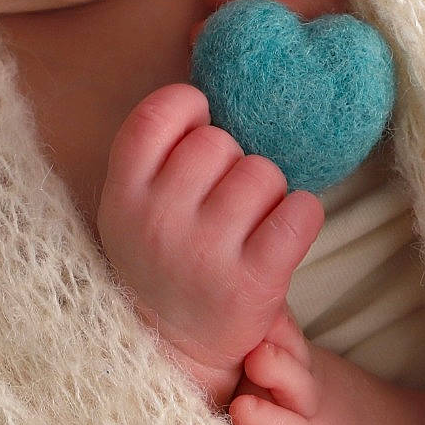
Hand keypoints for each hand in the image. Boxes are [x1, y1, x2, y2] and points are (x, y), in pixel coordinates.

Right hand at [98, 83, 325, 409]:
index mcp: (122, 194)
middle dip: (233, 159)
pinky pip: (302, 211)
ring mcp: (204, 254)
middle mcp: (157, 221)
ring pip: (264, 173)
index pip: (158, 113)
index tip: (200, 129)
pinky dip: (302, 214)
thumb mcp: (134, 202)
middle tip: (224, 197)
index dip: (190, 108)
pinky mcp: (254, 283)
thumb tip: (215, 75)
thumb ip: (159, 150)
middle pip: (219, 141)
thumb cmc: (163, 255)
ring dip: (268, 191)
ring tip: (249, 222)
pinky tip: (283, 232)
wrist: (176, 349)